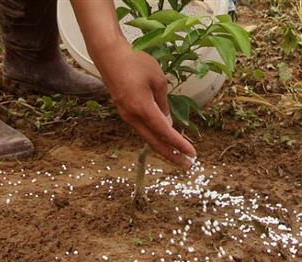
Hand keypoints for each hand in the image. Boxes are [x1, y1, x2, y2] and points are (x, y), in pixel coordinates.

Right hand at [93, 42, 196, 168]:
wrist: (109, 56)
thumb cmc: (136, 63)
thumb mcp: (158, 81)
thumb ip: (163, 103)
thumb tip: (167, 122)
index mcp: (143, 109)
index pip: (165, 132)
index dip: (180, 144)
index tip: (192, 154)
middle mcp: (133, 117)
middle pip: (154, 142)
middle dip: (171, 155)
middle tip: (186, 165)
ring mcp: (126, 116)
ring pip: (147, 137)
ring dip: (163, 147)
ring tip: (178, 155)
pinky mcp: (124, 111)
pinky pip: (141, 128)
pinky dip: (154, 137)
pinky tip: (163, 139)